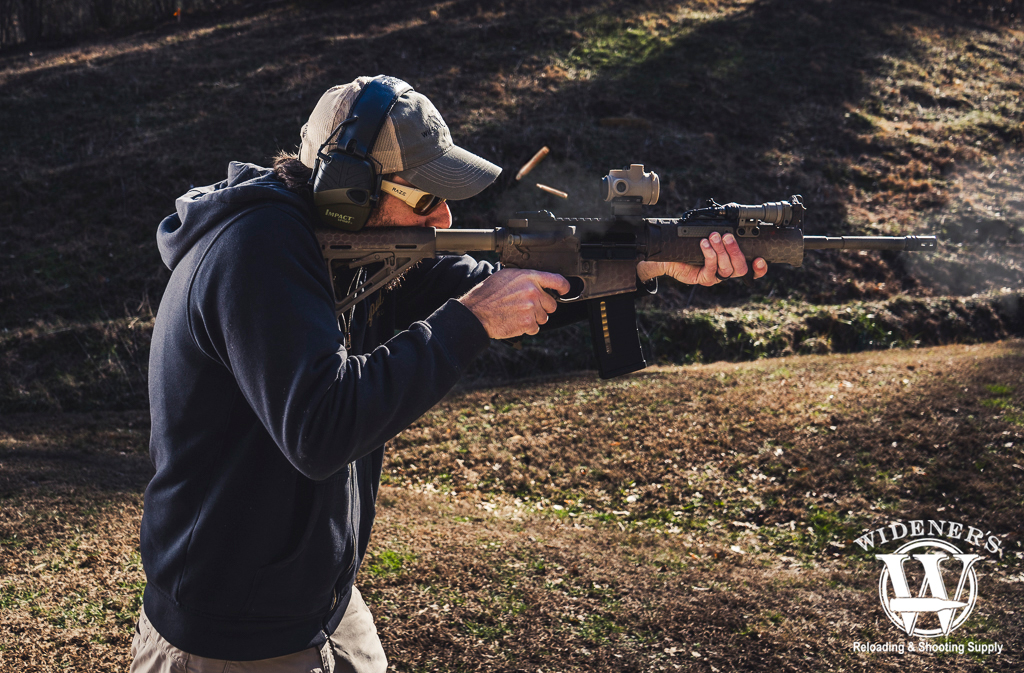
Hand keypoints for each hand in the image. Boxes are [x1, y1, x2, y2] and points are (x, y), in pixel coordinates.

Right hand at [459, 269, 570, 338]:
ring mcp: (531, 308)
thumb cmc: (487, 294)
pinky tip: (515, 321)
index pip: (556, 280)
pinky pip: (536, 328)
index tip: (564, 290)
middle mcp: (532, 291)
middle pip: (552, 303)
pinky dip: (527, 328)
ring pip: (544, 317)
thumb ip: (525, 278)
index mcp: (528, 277)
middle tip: (527, 307)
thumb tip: (537, 283)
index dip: (564, 286)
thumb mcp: (506, 276)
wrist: (476, 312)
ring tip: (517, 314)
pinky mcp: (528, 323)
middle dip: (542, 307)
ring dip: (534, 318)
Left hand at [637, 232, 766, 285]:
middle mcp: (726, 271)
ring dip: (721, 251)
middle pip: (741, 268)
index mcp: (732, 262)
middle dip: (736, 251)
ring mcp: (716, 276)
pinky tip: (704, 244)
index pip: (751, 269)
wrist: (670, 254)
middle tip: (727, 236)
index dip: (759, 268)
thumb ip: (723, 231)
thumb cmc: (692, 243)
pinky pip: (711, 269)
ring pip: (727, 268)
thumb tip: (731, 221)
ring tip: (713, 237)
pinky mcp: (704, 279)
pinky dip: (709, 254)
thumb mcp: (709, 235)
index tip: (759, 259)